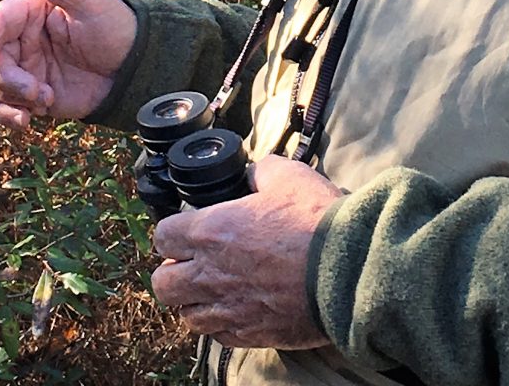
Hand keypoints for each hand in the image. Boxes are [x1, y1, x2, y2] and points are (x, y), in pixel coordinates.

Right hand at [0, 0, 136, 129]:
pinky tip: (28, 121)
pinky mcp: (31, 91)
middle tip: (35, 91)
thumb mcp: (90, 1)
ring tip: (45, 99)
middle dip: (7, 79)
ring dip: (14, 97)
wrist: (134, 69)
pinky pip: (6, 105)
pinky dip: (10, 115)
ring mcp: (26, 65)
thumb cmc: (115, 27)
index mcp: (32, 9)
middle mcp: (23, 37)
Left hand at [151, 154, 342, 348]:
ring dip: (195, 300)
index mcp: (212, 231)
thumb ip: (259, 172)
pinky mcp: (250, 335)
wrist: (346, 270)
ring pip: (186, 315)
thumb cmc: (315, 220)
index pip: (163, 236)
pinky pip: (217, 336)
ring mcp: (228, 309)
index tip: (189, 229)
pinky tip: (239, 306)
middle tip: (196, 261)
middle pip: (162, 284)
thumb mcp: (286, 175)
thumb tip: (252, 176)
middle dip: (173, 270)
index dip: (174, 231)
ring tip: (216, 287)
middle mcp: (211, 274)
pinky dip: (221, 322)